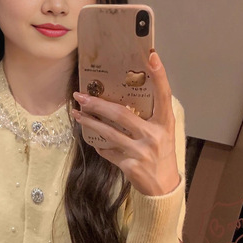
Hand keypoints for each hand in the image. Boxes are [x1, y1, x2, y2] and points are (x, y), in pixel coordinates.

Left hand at [72, 52, 179, 196]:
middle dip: (98, 104)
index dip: (159, 75)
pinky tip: (91, 138)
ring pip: (109, 133)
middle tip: (81, 96)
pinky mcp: (130, 166)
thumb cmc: (162, 154)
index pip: (164, 94)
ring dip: (90, 122)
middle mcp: (154, 136)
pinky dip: (99, 145)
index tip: (151, 55)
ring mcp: (141, 152)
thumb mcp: (163, 132)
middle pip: (121, 114)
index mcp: (165, 123)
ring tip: (77, 113)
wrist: (164, 186)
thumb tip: (126, 96)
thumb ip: (151, 116)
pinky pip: (108, 151)